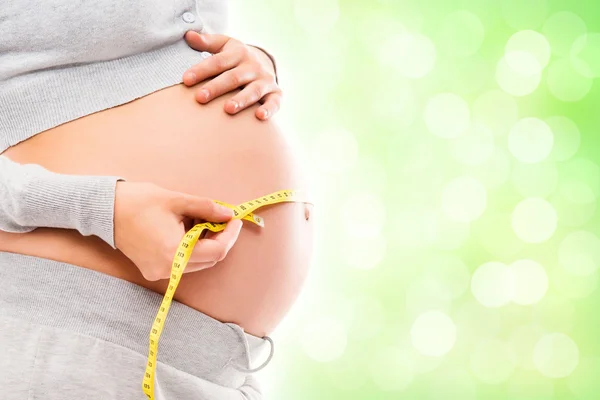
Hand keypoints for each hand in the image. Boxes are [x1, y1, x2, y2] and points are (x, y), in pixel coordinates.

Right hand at [113, 181, 242, 280]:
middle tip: (222, 218)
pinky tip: (187, 229)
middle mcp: (168, 268)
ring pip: (197, 263)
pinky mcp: (153, 270)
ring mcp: (159, 272)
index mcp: (174, 252)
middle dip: (220, 238)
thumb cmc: (139, 202)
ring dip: (206, 244)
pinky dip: (191, 248)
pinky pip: (182, 263)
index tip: (234, 219)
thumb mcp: (178, 200)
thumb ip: (207, 209)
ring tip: (202, 220)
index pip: (216, 251)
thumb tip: (229, 214)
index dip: (230, 235)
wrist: (105, 210)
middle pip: (209, 259)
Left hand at [183, 31, 281, 120]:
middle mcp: (253, 66)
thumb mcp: (224, 45)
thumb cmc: (236, 58)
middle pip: (233, 77)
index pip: (218, 61)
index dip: (201, 70)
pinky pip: (274, 102)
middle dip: (217, 88)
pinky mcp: (276, 94)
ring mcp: (265, 80)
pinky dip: (269, 109)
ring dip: (241, 100)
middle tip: (200, 98)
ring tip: (228, 109)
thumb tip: (188, 35)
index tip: (186, 80)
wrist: (266, 63)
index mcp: (238, 53)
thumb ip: (207, 42)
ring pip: (253, 91)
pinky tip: (259, 116)